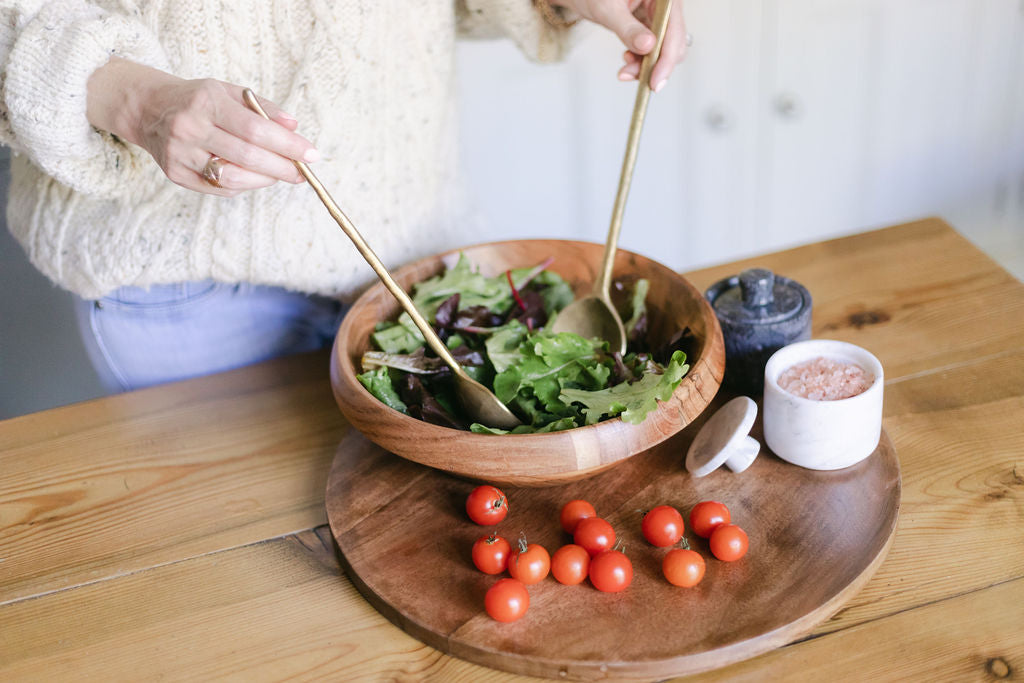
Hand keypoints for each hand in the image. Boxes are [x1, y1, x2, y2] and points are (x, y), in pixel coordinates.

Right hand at [87, 57, 317, 196]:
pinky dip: (243, 185)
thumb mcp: (229, 92)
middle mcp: (190, 129)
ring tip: (279, 174)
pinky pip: (219, 188)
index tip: (311, 154)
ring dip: (264, 180)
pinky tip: (253, 176)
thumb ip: (263, 108)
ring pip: (234, 179)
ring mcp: (180, 154)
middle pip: (248, 157)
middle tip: (302, 172)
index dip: (287, 145)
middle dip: (282, 168)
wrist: (148, 108)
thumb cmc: (198, 100)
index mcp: (206, 103)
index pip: (256, 129)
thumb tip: (294, 128)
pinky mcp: (176, 175)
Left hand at [552, 0, 687, 91]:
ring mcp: (658, 16)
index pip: (674, 28)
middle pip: (674, 42)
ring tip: (624, 71)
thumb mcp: (607, 9)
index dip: (667, 57)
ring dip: (646, 66)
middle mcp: (664, 5)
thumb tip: (648, 46)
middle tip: (636, 78)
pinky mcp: (650, 27)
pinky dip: (641, 62)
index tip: (655, 81)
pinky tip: (627, 62)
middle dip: (656, 64)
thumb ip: (628, 28)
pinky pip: (653, 50)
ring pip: (664, 50)